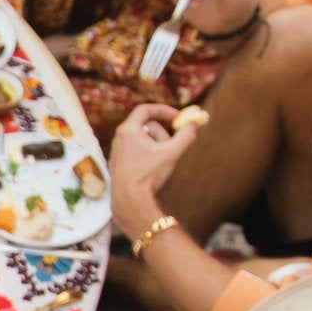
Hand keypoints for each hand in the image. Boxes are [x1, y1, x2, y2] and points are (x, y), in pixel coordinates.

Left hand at [108, 102, 202, 237]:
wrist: (130, 201)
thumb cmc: (148, 175)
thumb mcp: (172, 153)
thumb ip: (185, 135)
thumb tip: (193, 124)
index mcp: (128, 130)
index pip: (145, 109)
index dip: (163, 111)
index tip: (177, 117)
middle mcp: (119, 138)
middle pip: (146, 126)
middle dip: (163, 134)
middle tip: (173, 145)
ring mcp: (118, 151)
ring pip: (143, 141)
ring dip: (157, 147)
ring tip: (161, 163)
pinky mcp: (119, 164)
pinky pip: (137, 153)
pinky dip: (149, 157)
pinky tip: (151, 173)